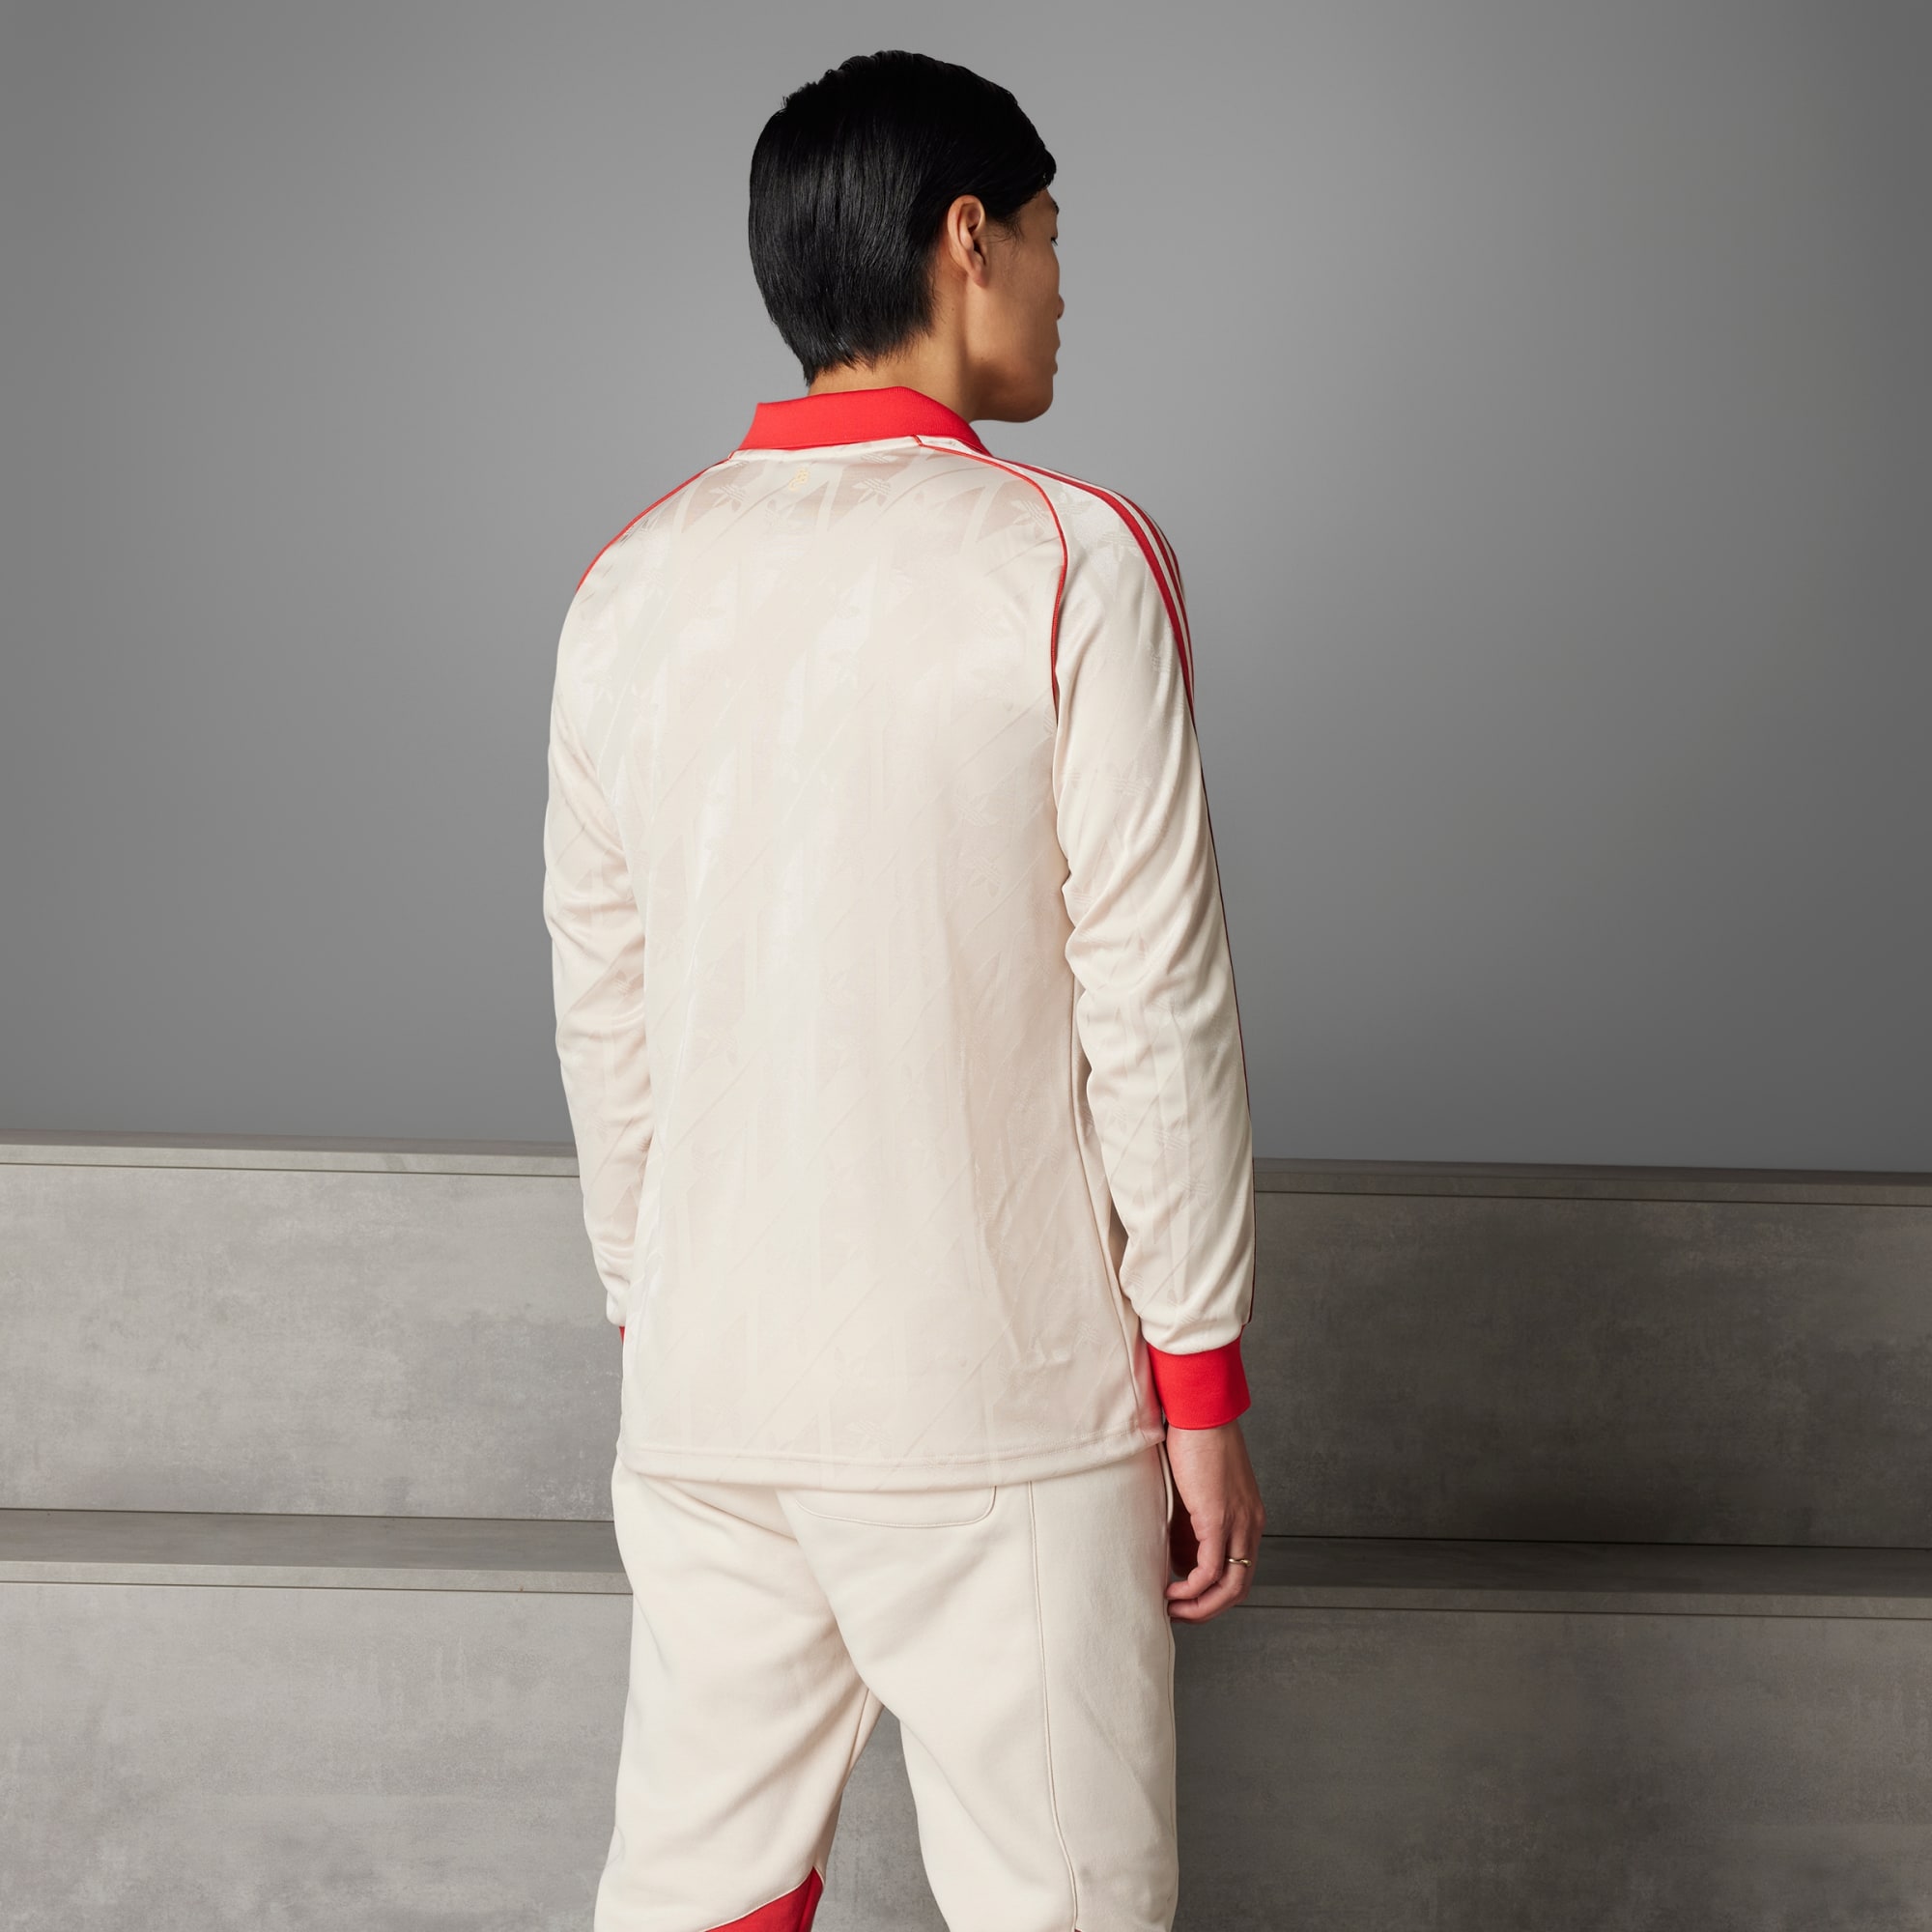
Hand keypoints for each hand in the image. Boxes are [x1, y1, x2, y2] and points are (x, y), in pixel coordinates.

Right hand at [1163, 1418, 1263, 1622]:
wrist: (1199, 1411)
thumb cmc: (1195, 1442)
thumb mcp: (1199, 1492)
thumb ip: (1193, 1523)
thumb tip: (1178, 1555)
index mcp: (1250, 1519)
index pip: (1241, 1572)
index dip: (1216, 1595)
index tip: (1188, 1600)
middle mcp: (1250, 1526)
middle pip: (1239, 1589)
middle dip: (1208, 1610)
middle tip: (1179, 1615)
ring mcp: (1237, 1524)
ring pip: (1229, 1588)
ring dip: (1200, 1608)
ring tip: (1172, 1610)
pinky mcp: (1217, 1519)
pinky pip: (1209, 1570)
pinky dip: (1191, 1589)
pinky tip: (1171, 1592)